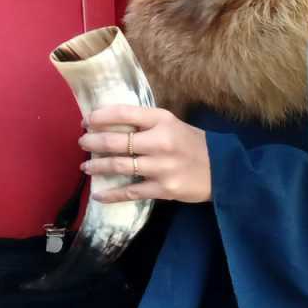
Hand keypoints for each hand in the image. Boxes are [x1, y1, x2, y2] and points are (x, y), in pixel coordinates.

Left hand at [79, 104, 210, 203]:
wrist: (224, 170)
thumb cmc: (192, 144)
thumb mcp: (171, 124)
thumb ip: (145, 122)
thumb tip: (108, 124)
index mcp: (162, 120)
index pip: (122, 113)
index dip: (99, 117)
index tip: (86, 122)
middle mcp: (161, 141)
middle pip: (116, 141)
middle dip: (92, 142)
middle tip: (82, 143)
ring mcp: (162, 167)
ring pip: (119, 166)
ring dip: (97, 167)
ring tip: (85, 168)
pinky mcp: (165, 189)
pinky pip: (131, 192)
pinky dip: (111, 195)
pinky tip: (97, 195)